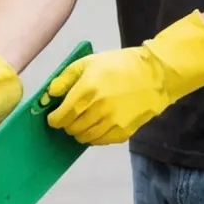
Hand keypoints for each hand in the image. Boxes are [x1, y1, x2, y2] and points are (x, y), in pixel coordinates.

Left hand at [46, 10, 203, 144]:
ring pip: (84, 138)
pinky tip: (97, 126)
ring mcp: (111, 122)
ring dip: (79, 132)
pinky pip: (101, 141)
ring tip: (82, 122)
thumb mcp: (89, 62)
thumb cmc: (118, 65)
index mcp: (86, 90)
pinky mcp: (123, 132)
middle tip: (70, 117)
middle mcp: (97, 109)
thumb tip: (49, 94)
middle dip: (66, 124)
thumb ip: (65, 78)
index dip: (54, 119)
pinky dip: (95, 137)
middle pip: (71, 128)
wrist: (153, 75)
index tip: (54, 117)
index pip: (61, 116)